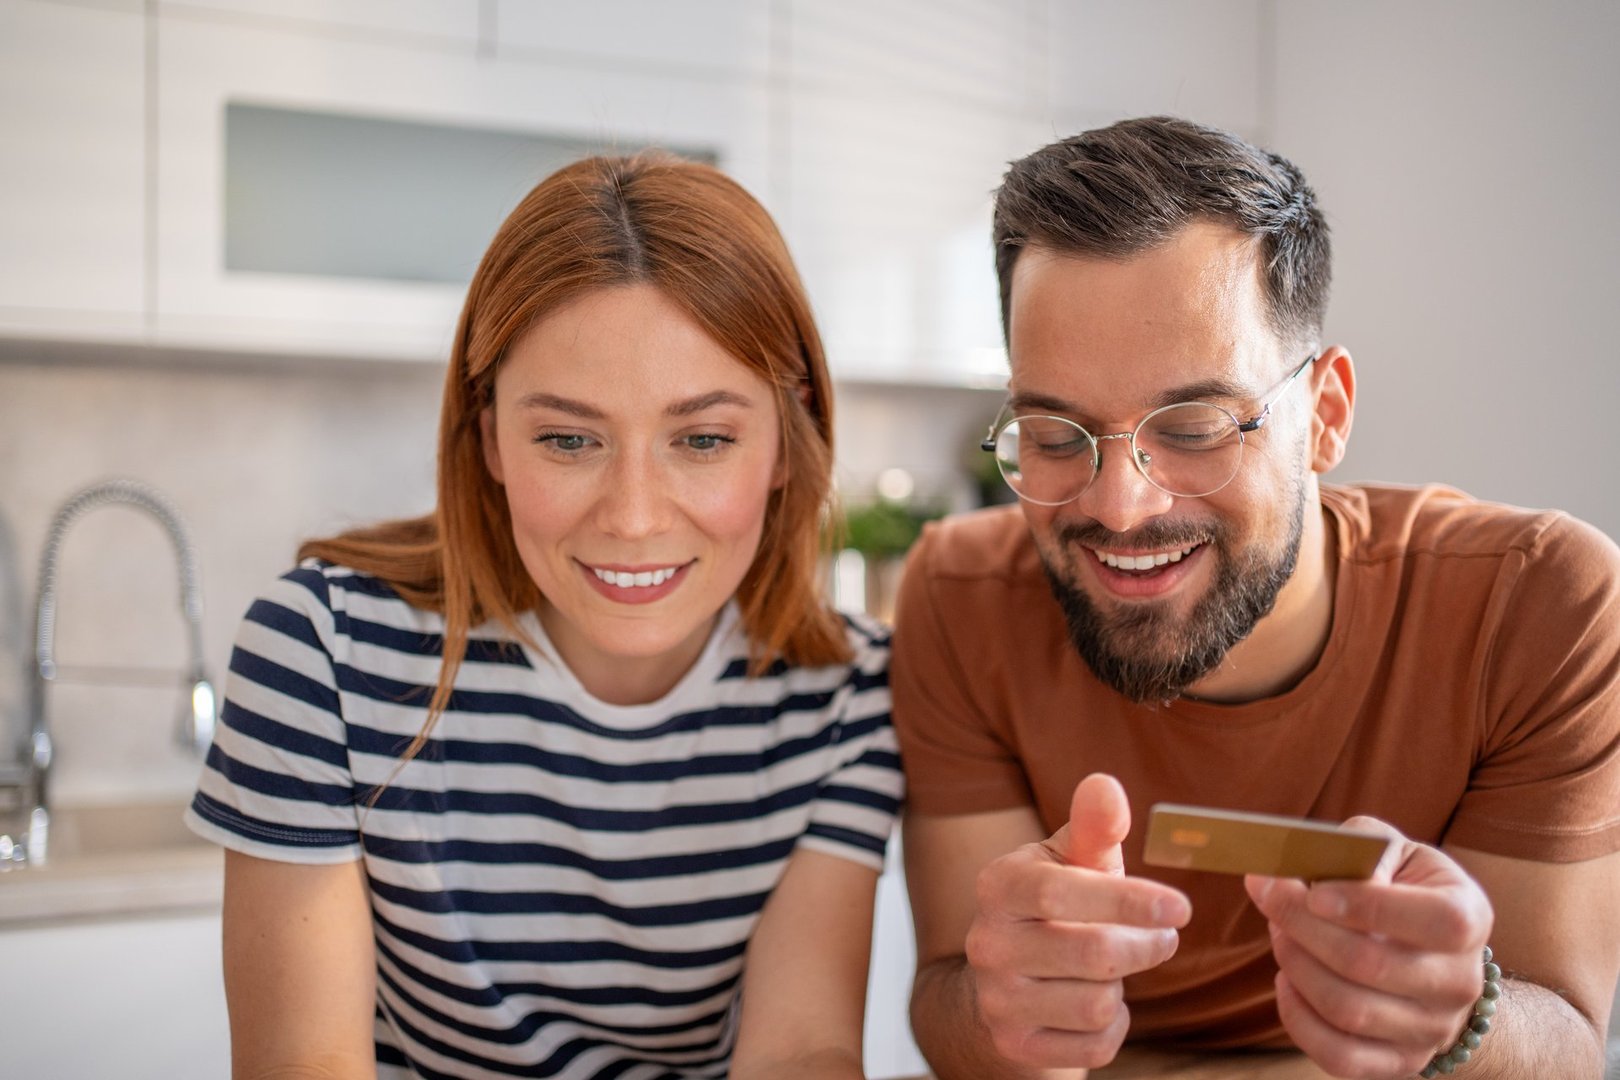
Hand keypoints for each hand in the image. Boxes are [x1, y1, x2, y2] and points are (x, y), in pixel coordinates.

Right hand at [965, 773, 1191, 1069]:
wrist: (1009, 981)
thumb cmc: (1057, 906)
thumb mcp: (1072, 861)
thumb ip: (1093, 825)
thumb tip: (1105, 785)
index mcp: (998, 886)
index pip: (1062, 893)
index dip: (1128, 900)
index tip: (1180, 907)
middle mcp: (986, 942)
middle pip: (1093, 953)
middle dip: (1145, 946)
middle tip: (1164, 938)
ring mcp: (996, 999)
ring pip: (1097, 1004)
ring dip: (1124, 989)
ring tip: (1114, 970)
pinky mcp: (1014, 1045)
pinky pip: (1093, 1046)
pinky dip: (1112, 1027)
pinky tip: (1097, 1005)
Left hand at [1244, 817, 1494, 1079]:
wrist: (1434, 954)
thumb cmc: (1401, 888)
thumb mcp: (1393, 851)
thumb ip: (1359, 847)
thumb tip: (1313, 872)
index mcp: (1468, 917)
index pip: (1435, 921)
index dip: (1366, 905)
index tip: (1312, 892)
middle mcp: (1461, 981)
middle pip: (1370, 964)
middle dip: (1303, 926)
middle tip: (1269, 896)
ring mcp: (1434, 1029)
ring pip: (1347, 1010)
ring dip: (1295, 964)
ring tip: (1279, 932)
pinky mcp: (1401, 1062)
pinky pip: (1339, 1056)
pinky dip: (1298, 1018)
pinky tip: (1287, 981)